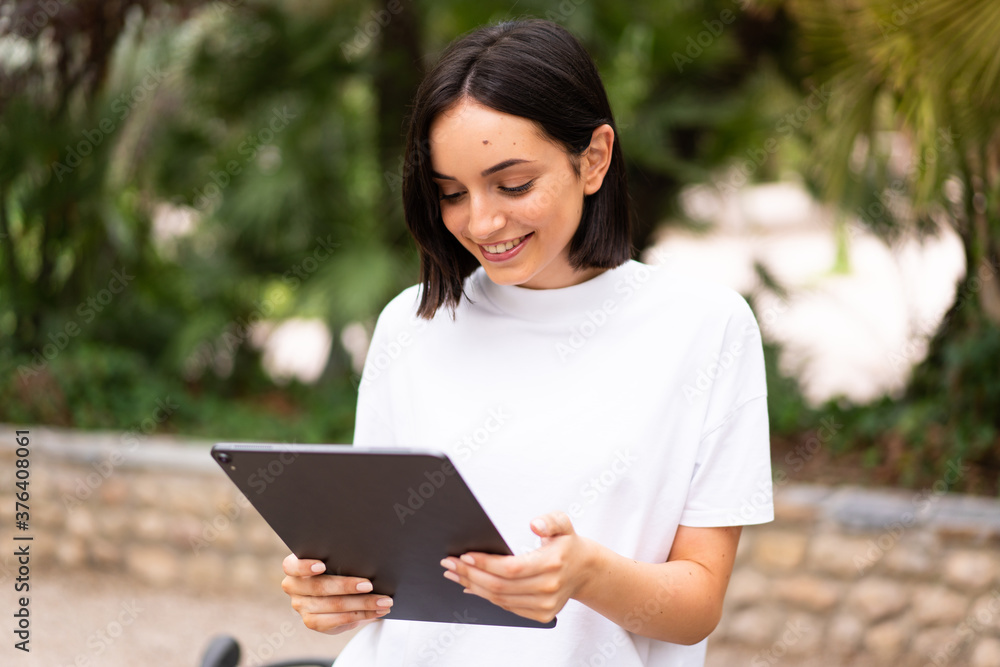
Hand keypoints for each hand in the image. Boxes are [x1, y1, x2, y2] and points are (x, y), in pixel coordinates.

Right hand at [281, 554, 392, 633]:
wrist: (336, 590)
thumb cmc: (337, 566)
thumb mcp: (335, 558)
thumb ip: (341, 557)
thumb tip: (367, 556)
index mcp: (294, 566)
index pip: (292, 566)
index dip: (306, 566)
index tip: (323, 565)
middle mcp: (294, 587)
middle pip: (320, 587)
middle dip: (347, 586)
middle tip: (369, 585)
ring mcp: (301, 606)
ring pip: (333, 605)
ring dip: (362, 603)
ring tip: (383, 601)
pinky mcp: (312, 622)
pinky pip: (338, 620)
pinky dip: (361, 614)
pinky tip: (376, 611)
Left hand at [439, 511, 597, 623]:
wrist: (584, 570)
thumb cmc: (567, 543)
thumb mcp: (563, 523)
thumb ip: (550, 520)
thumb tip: (534, 524)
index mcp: (552, 564)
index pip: (511, 568)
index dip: (485, 563)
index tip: (464, 555)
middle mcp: (549, 588)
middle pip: (500, 586)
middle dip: (470, 574)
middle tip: (449, 564)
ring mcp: (545, 605)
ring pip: (500, 599)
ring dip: (473, 586)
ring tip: (454, 574)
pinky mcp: (541, 615)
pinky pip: (506, 607)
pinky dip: (486, 597)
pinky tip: (471, 586)